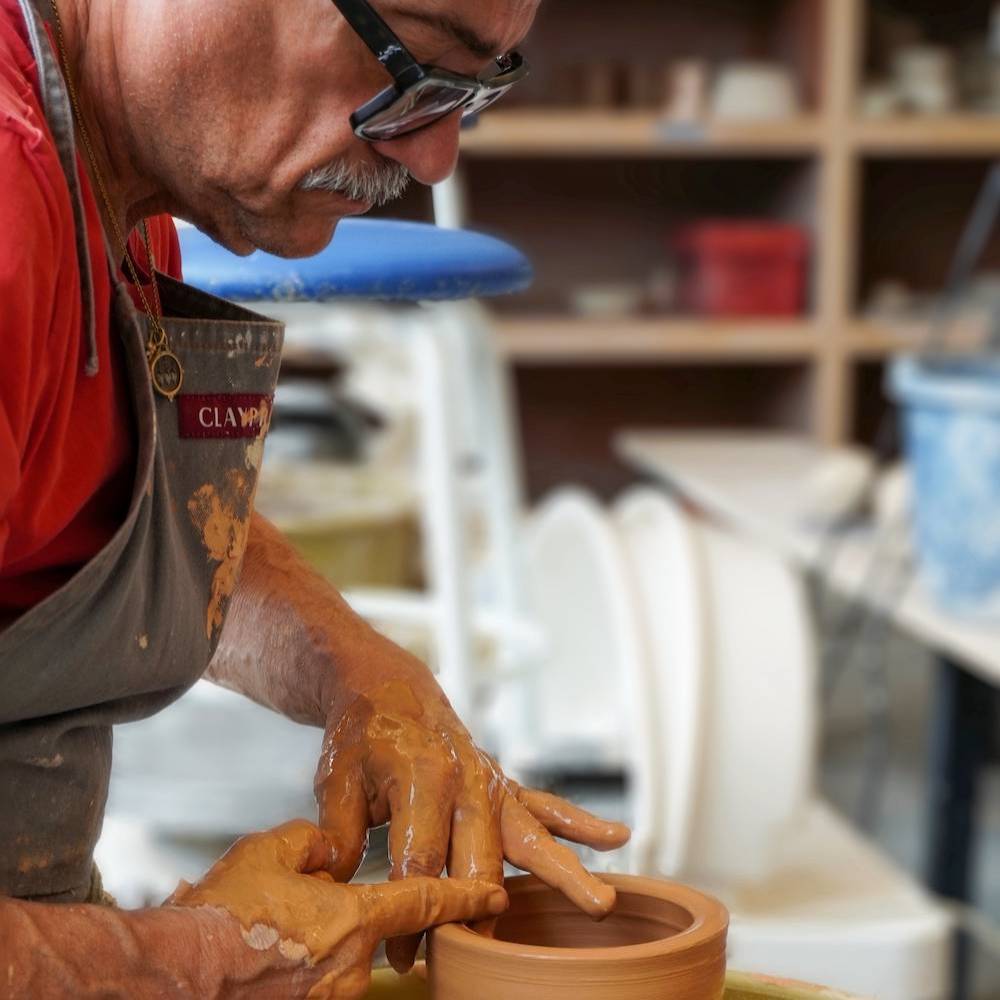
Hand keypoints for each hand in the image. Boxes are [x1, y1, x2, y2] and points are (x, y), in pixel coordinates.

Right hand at [169, 819, 506, 999]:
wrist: (174, 976)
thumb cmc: (223, 913)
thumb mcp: (270, 851)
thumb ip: (317, 840)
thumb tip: (333, 851)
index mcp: (354, 919)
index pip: (425, 901)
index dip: (464, 896)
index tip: (495, 896)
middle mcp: (353, 968)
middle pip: (375, 931)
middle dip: (354, 916)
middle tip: (301, 909)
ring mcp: (331, 999)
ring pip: (345, 958)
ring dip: (324, 941)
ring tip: (273, 932)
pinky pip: (321, 982)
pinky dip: (306, 964)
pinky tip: (270, 954)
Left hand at [314, 678, 630, 973]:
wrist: (390, 689)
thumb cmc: (362, 737)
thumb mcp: (336, 780)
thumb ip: (340, 832)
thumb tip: (339, 882)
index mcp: (422, 775)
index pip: (421, 859)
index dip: (412, 913)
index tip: (404, 955)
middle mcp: (466, 778)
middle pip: (481, 857)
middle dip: (480, 909)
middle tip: (482, 953)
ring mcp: (491, 780)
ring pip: (530, 834)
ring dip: (562, 872)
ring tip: (600, 902)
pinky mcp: (503, 784)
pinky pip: (546, 805)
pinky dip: (581, 822)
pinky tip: (615, 837)